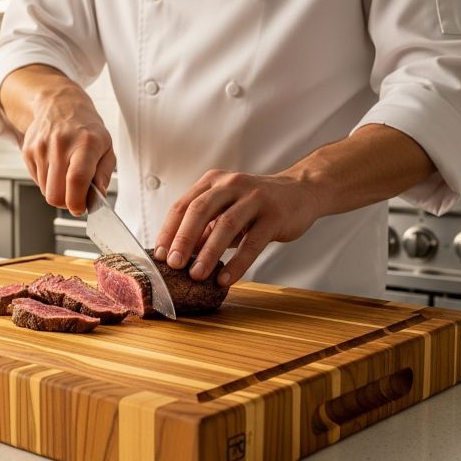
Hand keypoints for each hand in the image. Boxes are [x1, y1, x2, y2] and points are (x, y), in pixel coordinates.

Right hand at [22, 86, 115, 215]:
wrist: (59, 104)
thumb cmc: (86, 129)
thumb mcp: (106, 147)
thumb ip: (104, 175)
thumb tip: (97, 196)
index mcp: (85, 144)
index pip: (76, 180)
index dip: (77, 201)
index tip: (80, 208)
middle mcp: (61, 144)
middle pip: (56, 194)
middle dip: (66, 202)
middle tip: (76, 195)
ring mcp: (41, 148)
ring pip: (45, 191)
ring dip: (57, 190)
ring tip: (66, 174)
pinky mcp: (28, 151)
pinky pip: (37, 181)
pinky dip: (48, 181)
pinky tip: (56, 167)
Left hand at [153, 169, 320, 285]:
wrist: (301, 192)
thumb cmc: (256, 206)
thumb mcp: (226, 211)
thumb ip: (204, 229)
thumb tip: (177, 255)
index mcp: (213, 183)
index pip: (183, 205)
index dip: (169, 231)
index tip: (159, 255)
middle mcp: (231, 185)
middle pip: (199, 210)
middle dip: (183, 239)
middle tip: (173, 264)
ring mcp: (254, 198)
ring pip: (226, 225)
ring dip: (208, 253)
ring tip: (196, 275)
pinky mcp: (275, 215)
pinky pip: (252, 242)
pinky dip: (237, 263)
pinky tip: (225, 278)